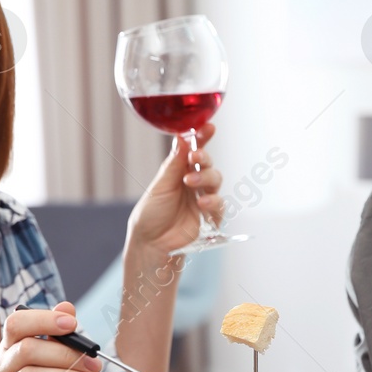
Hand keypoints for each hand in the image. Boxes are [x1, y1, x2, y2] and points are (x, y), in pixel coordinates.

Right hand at [0, 302, 104, 371]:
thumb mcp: (61, 368)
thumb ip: (63, 340)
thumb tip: (67, 306)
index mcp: (10, 351)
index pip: (16, 325)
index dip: (43, 319)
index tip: (72, 323)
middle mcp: (0, 371)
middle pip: (27, 350)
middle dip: (66, 354)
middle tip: (95, 362)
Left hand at [127, 122, 224, 256]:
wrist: (151, 243)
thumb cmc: (151, 214)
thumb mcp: (160, 186)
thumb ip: (174, 164)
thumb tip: (182, 138)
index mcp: (180, 171)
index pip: (194, 150)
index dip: (203, 138)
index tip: (208, 127)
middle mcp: (194, 182)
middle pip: (208, 163)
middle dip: (204, 157)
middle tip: (195, 157)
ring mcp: (203, 198)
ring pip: (215, 180)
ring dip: (206, 177)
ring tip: (191, 182)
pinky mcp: (210, 217)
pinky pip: (219, 205)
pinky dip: (213, 201)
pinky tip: (202, 202)